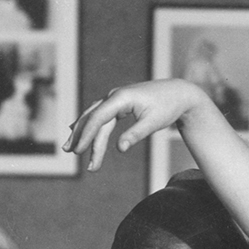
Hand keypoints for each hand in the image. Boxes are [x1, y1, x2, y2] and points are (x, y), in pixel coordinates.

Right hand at [64, 80, 209, 172]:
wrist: (178, 93)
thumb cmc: (168, 107)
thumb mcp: (153, 122)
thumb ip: (135, 134)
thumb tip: (119, 149)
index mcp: (121, 98)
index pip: (98, 118)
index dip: (87, 135)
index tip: (79, 151)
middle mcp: (114, 95)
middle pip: (92, 118)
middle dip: (82, 137)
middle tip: (72, 154)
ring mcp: (115, 98)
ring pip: (93, 115)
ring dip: (82, 132)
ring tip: (70, 148)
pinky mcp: (118, 103)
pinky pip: (100, 115)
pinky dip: (90, 125)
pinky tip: (79, 132)